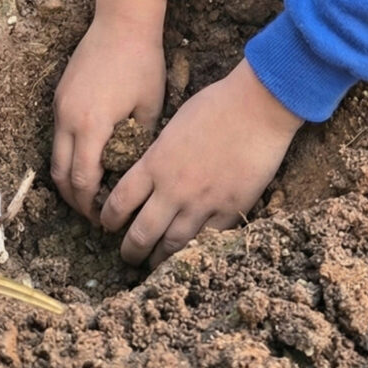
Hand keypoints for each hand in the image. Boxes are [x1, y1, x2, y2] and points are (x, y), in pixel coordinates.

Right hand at [51, 0, 166, 221]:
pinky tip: (88, 157)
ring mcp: (59, 106)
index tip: (104, 217)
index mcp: (91, 126)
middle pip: (60, 174)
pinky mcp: (60, 95)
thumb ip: (140, 140)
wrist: (122, 21)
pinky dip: (68, 153)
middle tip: (93, 213)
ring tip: (89, 191)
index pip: (83, 180)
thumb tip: (136, 167)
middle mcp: (67, 119)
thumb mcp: (150, 105)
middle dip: (74, 199)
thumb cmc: (143, 61)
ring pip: (55, 155)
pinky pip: (58, 134)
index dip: (91, 204)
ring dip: (68, 177)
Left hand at [100, 58, 302, 266]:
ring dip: (159, 258)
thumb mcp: (175, 125)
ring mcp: (202, 203)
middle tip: (129, 255)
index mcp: (155, 164)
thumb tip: (152, 171)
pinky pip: (205, 241)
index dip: (110, 219)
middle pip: (141, 235)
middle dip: (130, 250)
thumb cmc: (218, 104)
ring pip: (171, 246)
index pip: (119, 203)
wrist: (258, 107)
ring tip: (155, 263)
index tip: (109, 225)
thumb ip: (160, 154)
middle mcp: (173, 190)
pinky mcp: (229, 210)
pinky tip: (189, 252)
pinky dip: (194, 249)